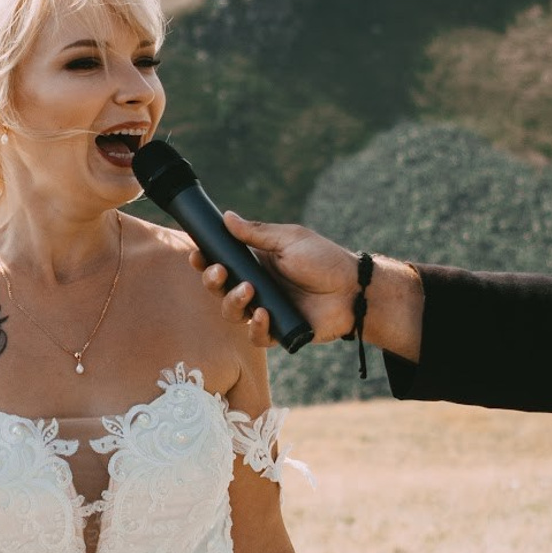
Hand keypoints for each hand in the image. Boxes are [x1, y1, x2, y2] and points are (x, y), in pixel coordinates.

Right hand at [195, 218, 424, 360]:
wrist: (353, 289)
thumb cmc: (324, 260)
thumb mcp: (290, 240)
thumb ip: (256, 233)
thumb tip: (226, 217)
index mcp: (255, 263)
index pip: (221, 263)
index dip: (205, 261)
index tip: (198, 254)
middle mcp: (255, 287)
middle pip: (219, 290)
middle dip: (212, 281)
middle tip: (219, 272)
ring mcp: (264, 310)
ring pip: (232, 314)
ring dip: (233, 301)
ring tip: (249, 290)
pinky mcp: (277, 332)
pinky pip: (255, 336)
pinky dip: (255, 326)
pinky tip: (263, 314)